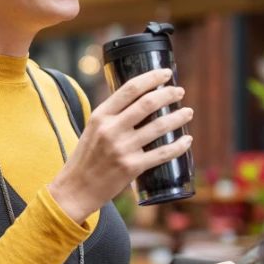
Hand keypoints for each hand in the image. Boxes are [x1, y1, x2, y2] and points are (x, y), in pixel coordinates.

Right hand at [48, 69, 192, 224]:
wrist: (75, 190)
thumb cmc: (85, 159)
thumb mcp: (92, 130)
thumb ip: (112, 117)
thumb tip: (139, 103)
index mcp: (100, 116)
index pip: (129, 89)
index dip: (151, 78)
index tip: (166, 73)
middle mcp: (110, 129)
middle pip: (147, 103)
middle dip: (168, 94)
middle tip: (179, 92)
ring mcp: (122, 148)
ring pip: (159, 126)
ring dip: (178, 117)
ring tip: (188, 112)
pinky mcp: (132, 167)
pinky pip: (163, 153)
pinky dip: (179, 146)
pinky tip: (187, 140)